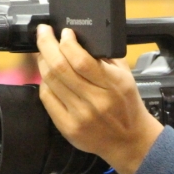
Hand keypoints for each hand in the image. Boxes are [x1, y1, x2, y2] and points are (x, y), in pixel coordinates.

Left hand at [36, 25, 162, 173]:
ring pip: (50, 81)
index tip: (65, 33)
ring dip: (43, 62)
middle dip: (46, 44)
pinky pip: (47, 98)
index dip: (67, 43)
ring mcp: (80, 115)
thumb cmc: (127, 106)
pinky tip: (50, 77)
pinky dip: (45, 83)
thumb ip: (105, 57)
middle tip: (43, 33)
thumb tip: (79, 38)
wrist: (129, 140)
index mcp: (113, 84)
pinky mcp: (68, 127)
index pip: (81, 60)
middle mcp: (96, 100)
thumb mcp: (125, 76)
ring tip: (45, 53)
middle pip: (59, 67)